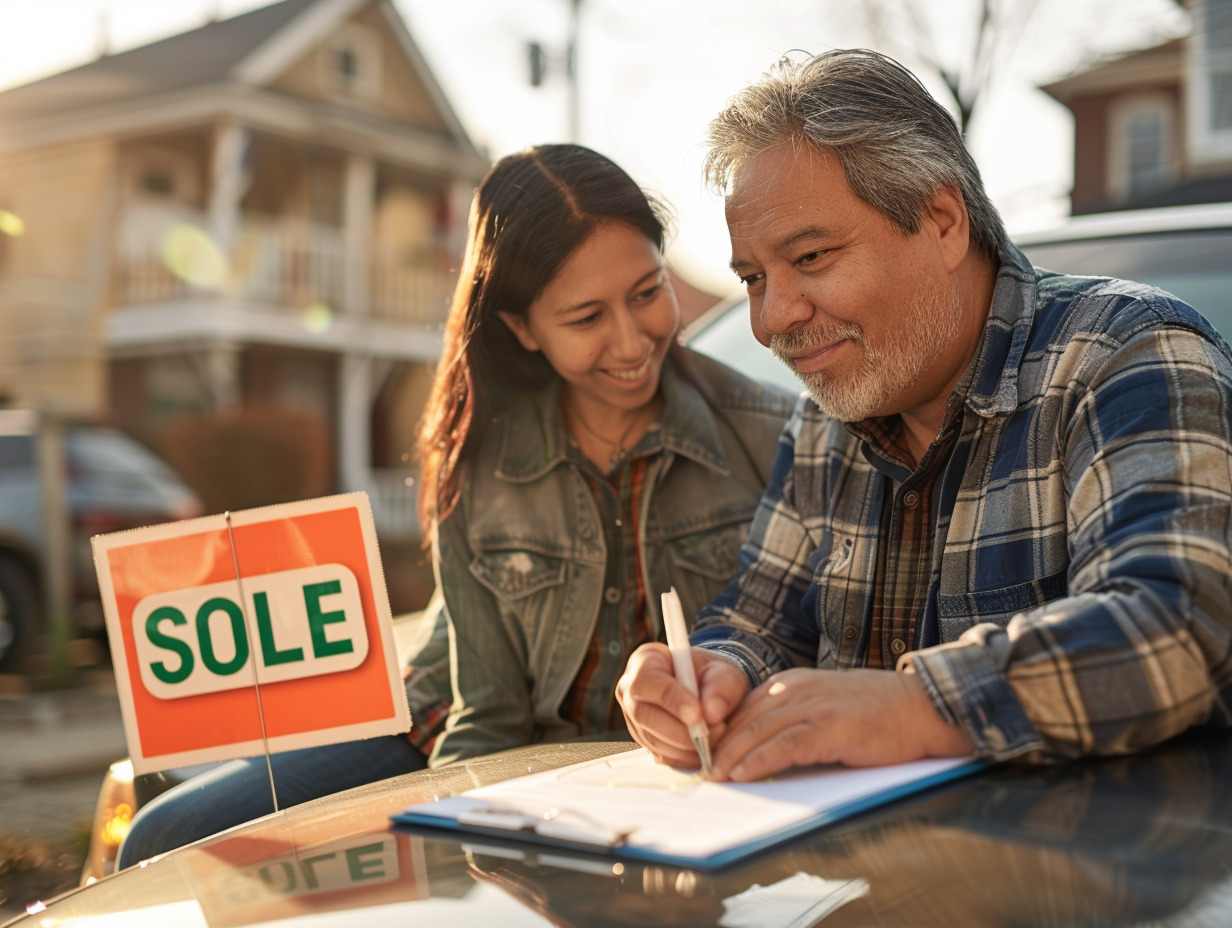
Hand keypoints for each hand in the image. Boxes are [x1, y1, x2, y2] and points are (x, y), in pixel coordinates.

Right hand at [616, 643, 748, 767]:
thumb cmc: (712, 675)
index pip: (647, 681)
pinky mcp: (645, 741)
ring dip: (686, 746)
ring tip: (716, 737)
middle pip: (645, 715)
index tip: (697, 712)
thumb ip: (721, 687)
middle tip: (714, 730)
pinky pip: (662, 755)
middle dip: (680, 730)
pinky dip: (686, 756)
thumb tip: (711, 712)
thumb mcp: (724, 671)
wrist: (711, 691)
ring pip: (653, 740)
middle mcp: (631, 691)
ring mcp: (634, 719)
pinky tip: (706, 748)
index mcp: (644, 662)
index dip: (670, 699)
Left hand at [711, 668, 973, 781]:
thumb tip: (763, 754)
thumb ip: (796, 722)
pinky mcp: (830, 726)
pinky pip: (784, 745)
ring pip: (758, 731)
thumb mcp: (826, 708)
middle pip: (744, 718)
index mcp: (793, 684)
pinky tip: (742, 775)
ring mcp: (813, 705)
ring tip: (714, 778)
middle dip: (719, 746)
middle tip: (700, 771)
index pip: (743, 707)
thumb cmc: (879, 714)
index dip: (721, 732)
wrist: (924, 706)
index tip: (704, 754)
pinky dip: (759, 761)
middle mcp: (797, 689)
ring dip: (731, 756)